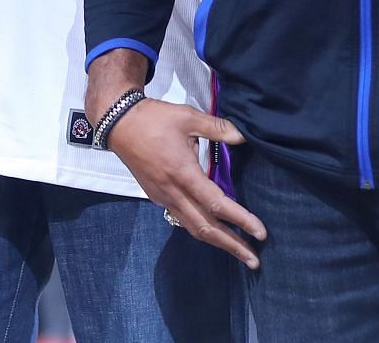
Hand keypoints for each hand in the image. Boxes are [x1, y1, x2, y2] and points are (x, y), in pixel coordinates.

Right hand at [105, 99, 265, 267]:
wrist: (118, 123)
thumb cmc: (153, 118)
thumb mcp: (187, 117)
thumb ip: (217, 128)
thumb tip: (243, 136)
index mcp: (184, 173)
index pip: (217, 205)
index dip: (241, 220)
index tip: (260, 233)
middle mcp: (173, 192)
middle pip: (206, 228)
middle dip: (232, 245)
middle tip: (254, 261)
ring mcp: (163, 197)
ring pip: (192, 227)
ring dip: (217, 242)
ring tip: (238, 252)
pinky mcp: (157, 196)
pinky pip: (182, 219)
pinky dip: (201, 229)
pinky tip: (213, 230)